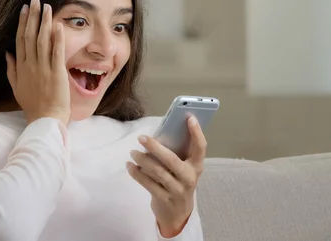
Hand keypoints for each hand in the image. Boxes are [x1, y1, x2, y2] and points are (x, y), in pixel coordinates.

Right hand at [6, 0, 70, 126]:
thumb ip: (11, 69)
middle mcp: (30, 65)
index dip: (22, 22)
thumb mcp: (16, 87)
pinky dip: (56, 38)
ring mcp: (43, 69)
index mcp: (20, 67)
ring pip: (42, 40)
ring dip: (44, 22)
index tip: (24, 8)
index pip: (20, 39)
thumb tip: (7, 53)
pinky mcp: (56, 73)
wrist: (45, 120)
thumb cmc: (32, 105)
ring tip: (47, 6)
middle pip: (29, 35)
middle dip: (32, 16)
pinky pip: (56, 52)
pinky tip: (57, 25)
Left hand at [127, 116, 206, 237]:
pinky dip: (137, 173)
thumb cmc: (179, 182)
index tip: (190, 118)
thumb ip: (177, 154)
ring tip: (132, 152)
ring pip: (157, 172)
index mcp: (196, 166)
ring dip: (142, 160)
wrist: (178, 213)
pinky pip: (148, 183)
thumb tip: (160, 133)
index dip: (196, 132)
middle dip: (155, 147)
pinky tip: (130, 166)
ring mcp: (177, 190)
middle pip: (172, 160)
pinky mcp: (164, 198)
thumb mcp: (184, 169)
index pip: (200, 147)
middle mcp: (189, 177)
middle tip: (141, 138)